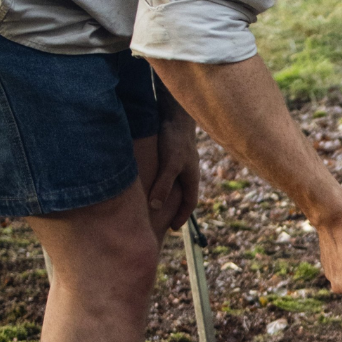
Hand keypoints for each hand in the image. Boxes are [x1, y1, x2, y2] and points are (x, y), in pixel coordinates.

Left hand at [148, 107, 198, 234]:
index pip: (189, 203)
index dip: (181, 216)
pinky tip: (149, 180)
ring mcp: (181, 162)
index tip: (172, 228)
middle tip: (164, 220)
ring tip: (155, 203)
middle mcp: (188, 172)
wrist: (175, 113)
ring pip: (175, 184)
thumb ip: (163, 186)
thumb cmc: (175, 139)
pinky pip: (167, 173)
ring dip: (167, 195)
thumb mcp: (170, 165)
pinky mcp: (171, 153)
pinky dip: (161, 181)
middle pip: (183, 195)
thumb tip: (155, 207)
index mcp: (192, 179)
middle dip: (175, 209)